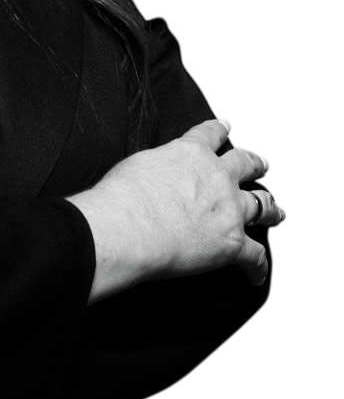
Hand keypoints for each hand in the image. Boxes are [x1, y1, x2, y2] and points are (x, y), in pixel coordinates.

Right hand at [67, 117, 283, 302]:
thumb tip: (157, 173)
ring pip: (262, 205)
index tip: (227, 126)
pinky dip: (258, 267)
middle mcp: (218, 177)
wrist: (128, 227)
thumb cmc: (122, 196)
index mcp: (191, 152)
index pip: (211, 134)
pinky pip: (256, 256)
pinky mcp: (233, 243)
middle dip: (256, 163)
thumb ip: (158, 164)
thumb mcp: (138, 163)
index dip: (220, 129)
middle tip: (261, 163)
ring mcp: (230, 210)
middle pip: (246, 164)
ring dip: (271, 208)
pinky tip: (256, 273)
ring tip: (275, 210)